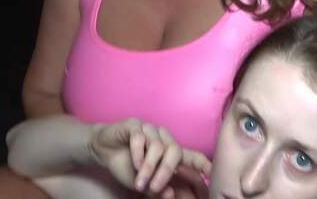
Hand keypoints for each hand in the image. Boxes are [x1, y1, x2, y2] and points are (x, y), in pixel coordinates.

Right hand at [90, 118, 210, 197]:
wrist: (103, 150)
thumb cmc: (127, 165)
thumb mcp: (142, 183)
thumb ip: (155, 189)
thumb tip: (170, 195)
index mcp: (170, 153)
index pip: (193, 156)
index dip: (204, 165)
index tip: (213, 175)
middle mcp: (164, 139)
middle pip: (175, 151)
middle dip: (166, 171)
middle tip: (156, 187)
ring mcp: (150, 130)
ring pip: (157, 146)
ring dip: (148, 167)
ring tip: (139, 182)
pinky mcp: (135, 125)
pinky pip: (141, 137)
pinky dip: (138, 153)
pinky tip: (133, 163)